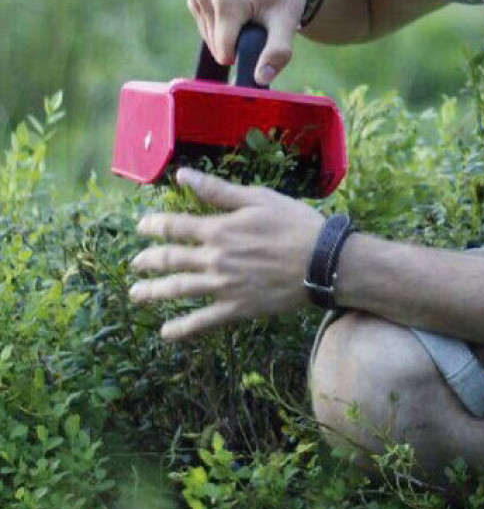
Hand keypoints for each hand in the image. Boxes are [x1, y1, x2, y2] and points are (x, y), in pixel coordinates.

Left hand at [129, 168, 324, 340]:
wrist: (322, 261)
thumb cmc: (295, 224)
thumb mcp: (258, 199)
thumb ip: (218, 191)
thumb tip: (183, 175)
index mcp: (219, 230)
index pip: (175, 226)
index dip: (154, 226)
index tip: (142, 226)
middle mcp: (214, 260)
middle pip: (171, 260)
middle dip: (149, 260)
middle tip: (135, 263)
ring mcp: (223, 287)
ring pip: (179, 290)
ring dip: (153, 292)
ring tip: (136, 294)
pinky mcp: (236, 308)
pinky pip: (202, 321)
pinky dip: (182, 329)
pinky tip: (166, 333)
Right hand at [187, 0, 305, 85]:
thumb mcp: (287, 21)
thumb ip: (278, 51)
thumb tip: (261, 80)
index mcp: (226, 0)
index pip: (225, 51)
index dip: (244, 55)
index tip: (260, 42)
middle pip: (217, 46)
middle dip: (238, 44)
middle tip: (258, 24)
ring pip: (210, 39)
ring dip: (230, 36)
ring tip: (249, 15)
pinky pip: (206, 27)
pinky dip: (222, 26)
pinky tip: (238, 11)